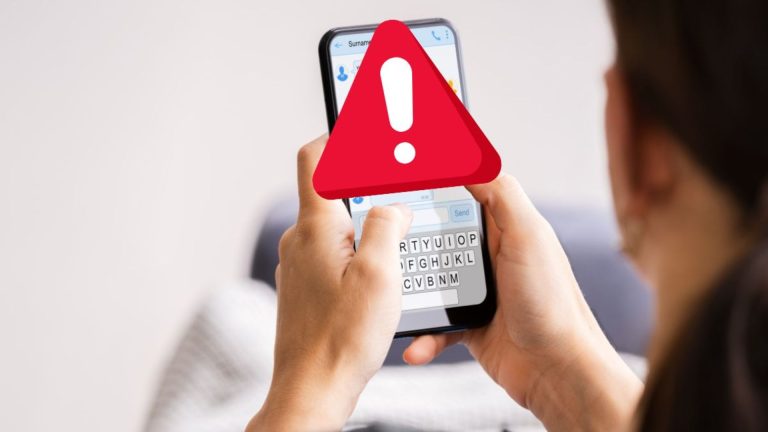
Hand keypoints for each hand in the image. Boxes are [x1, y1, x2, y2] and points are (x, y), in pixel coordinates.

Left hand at [248, 136, 411, 430]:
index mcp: (316, 228)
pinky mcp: (305, 287)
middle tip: (402, 190)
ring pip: (335, 227)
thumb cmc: (343, 338)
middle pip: (332, 192)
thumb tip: (394, 207)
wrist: (311, 389)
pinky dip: (357, 252)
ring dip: (366, 225)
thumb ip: (388, 226)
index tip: (365, 130)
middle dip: (369, 187)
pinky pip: (332, 254)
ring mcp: (299, 265)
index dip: (339, 135)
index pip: (315, 158)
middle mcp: (300, 241)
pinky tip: (381, 274)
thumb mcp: (381, 275)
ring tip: (400, 240)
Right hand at [403, 174, 641, 429]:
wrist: (559, 370)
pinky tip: (414, 346)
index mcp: (504, 228)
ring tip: (389, 297)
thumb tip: (468, 158)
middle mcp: (490, 257)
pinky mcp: (470, 325)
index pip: (462, 196)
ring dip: (409, 293)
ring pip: (430, 282)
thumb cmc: (550, 302)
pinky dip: (424, 336)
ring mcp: (479, 292)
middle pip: (436, 239)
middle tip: (380, 243)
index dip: (432, 187)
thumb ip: (501, 193)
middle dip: (409, 243)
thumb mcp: (528, 235)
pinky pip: (437, 325)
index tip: (399, 181)